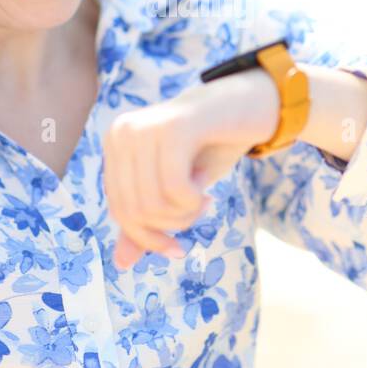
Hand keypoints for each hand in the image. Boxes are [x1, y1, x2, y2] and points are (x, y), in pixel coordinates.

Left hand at [103, 67, 278, 269]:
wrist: (250, 104)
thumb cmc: (210, 146)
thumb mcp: (176, 188)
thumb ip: (148, 220)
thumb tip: (121, 263)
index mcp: (116, 144)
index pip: (119, 209)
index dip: (147, 237)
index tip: (177, 248)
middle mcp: (123, 132)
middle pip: (134, 210)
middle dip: (170, 226)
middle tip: (199, 210)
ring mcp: (145, 127)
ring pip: (152, 203)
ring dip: (185, 214)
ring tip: (204, 198)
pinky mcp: (172, 127)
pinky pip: (174, 187)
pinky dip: (193, 201)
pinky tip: (206, 187)